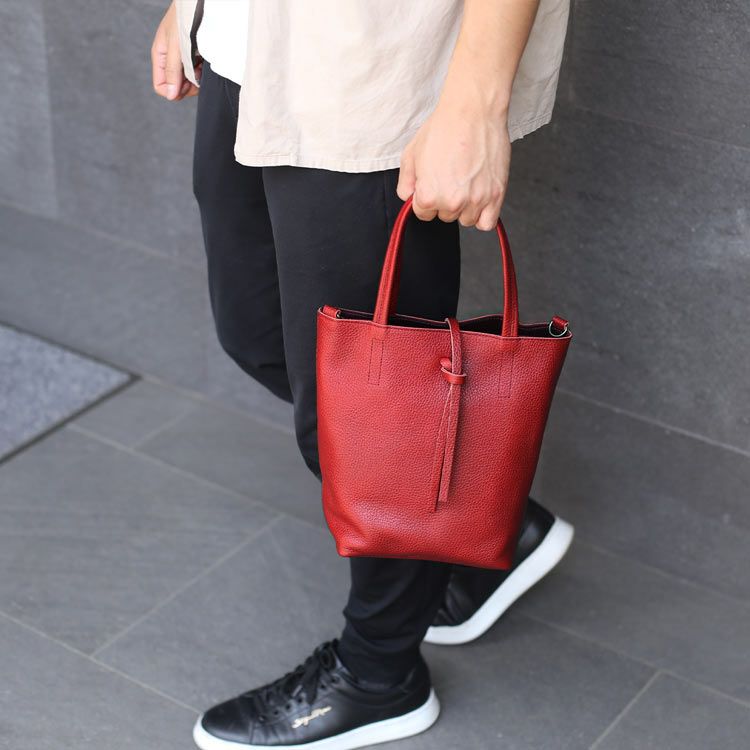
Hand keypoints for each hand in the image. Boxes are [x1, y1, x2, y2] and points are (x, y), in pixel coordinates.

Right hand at [151, 1, 199, 100]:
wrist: (198, 5)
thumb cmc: (184, 20)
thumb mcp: (176, 47)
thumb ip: (173, 71)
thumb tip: (171, 95)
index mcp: (161, 57)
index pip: (161, 86)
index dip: (173, 91)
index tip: (186, 85)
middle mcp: (170, 60)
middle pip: (176, 86)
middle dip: (187, 85)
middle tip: (197, 75)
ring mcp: (182, 59)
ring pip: (187, 81)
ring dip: (196, 79)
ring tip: (201, 66)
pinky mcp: (194, 57)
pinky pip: (197, 73)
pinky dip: (202, 72)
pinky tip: (205, 64)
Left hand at [396, 95, 510, 231]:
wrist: (473, 111)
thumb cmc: (442, 128)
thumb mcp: (411, 154)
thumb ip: (405, 183)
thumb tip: (408, 197)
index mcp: (428, 196)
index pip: (423, 214)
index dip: (426, 197)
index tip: (433, 183)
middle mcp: (452, 203)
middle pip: (445, 216)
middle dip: (445, 200)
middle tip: (451, 176)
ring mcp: (476, 200)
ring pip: (466, 220)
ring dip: (465, 206)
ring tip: (466, 182)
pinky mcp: (496, 195)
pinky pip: (487, 223)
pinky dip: (483, 215)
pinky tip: (479, 198)